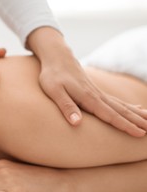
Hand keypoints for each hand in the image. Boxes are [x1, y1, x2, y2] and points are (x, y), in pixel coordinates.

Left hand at [28, 27, 146, 136]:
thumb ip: (66, 107)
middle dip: (137, 122)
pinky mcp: (95, 91)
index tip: (139, 134)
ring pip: (121, 106)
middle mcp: (97, 96)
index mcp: (88, 98)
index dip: (124, 125)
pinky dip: (128, 107)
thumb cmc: (52, 75)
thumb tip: (76, 124)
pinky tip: (136, 108)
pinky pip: (116, 101)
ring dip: (136, 114)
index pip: (110, 115)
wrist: (57, 57)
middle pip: (121, 111)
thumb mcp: (54, 92)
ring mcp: (97, 93)